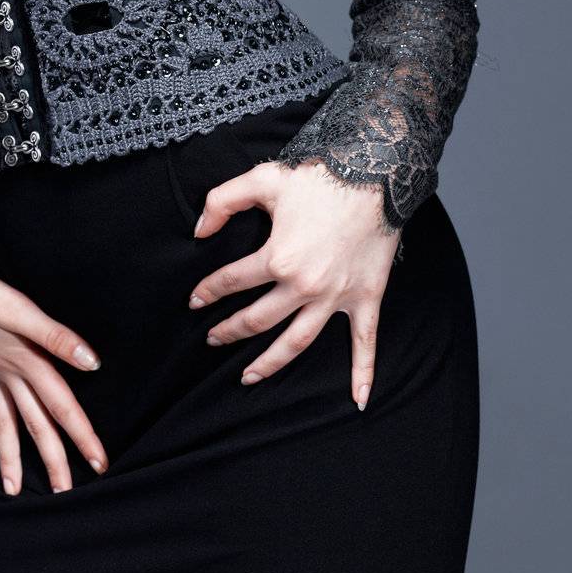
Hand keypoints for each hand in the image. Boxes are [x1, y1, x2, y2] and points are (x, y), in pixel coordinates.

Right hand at [0, 268, 108, 493]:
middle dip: (55, 459)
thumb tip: (92, 363)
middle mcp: (10, 375)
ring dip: (18, 457)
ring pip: (12, 424)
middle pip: (38, 423)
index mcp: (25, 362)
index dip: (82, 432)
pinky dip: (0, 433)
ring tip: (17, 491)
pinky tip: (5, 446)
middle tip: (67, 493)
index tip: (101, 460)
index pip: (61, 404)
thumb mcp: (19, 309)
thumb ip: (55, 336)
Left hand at [188, 159, 400, 409]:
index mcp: (278, 258)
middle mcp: (305, 286)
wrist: (376, 172)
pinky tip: (358, 400)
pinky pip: (365, 341)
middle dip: (231, 331)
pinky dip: (363, 372)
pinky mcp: (366, 297)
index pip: (233, 281)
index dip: (209, 291)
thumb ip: (222, 201)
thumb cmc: (319, 176)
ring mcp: (336, 297)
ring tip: (248, 377)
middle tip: (213, 339)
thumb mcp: (263, 178)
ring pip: (298, 341)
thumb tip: (198, 231)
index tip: (195, 300)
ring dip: (271, 363)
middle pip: (259, 320)